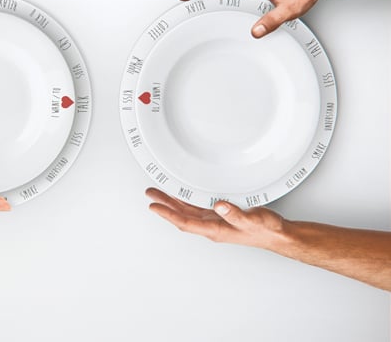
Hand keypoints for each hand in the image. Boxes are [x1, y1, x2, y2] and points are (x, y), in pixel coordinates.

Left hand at [145, 188, 287, 249]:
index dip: (167, 214)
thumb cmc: (266, 230)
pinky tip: (181, 193)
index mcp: (216, 230)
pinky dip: (185, 200)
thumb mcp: (253, 220)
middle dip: (164, 205)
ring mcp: (214, 221)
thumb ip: (236, 215)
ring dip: (172, 202)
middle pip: (181, 216)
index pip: (185, 222)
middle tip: (150, 194)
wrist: (276, 234)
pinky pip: (197, 208)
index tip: (154, 206)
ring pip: (187, 211)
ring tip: (159, 192)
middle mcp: (211, 226)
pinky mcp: (220, 216)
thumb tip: (219, 206)